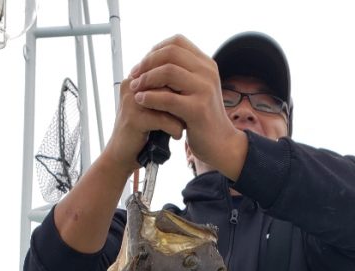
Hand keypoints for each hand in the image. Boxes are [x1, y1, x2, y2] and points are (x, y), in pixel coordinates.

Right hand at [103, 69, 184, 175]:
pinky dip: (174, 129)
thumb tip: (191, 85)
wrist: (121, 157)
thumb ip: (165, 93)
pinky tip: (176, 136)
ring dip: (181, 115)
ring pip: (168, 98)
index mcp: (136, 78)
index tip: (189, 101)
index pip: (166, 68)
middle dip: (183, 99)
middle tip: (190, 114)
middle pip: (168, 81)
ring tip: (184, 125)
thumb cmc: (141, 133)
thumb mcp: (154, 108)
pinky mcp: (134, 119)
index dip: (181, 86)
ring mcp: (132, 101)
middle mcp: (132, 85)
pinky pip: (163, 119)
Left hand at [128, 35, 247, 178]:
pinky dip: (150, 98)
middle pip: (170, 53)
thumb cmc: (201, 119)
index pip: (177, 42)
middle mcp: (208, 72)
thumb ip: (180, 75)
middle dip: (147, 63)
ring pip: (168, 71)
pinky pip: (168, 98)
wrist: (220, 144)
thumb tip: (150, 60)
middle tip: (133, 75)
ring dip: (146, 78)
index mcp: (206, 64)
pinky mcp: (198, 109)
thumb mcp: (193, 90)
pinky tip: (140, 101)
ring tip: (135, 88)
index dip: (155, 50)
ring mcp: (205, 89)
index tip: (142, 64)